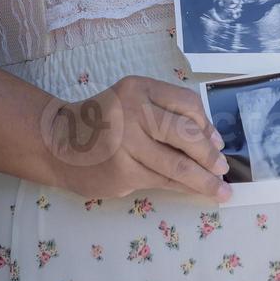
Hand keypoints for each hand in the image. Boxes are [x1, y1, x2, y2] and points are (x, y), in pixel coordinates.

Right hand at [47, 76, 230, 201]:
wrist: (55, 143)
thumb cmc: (102, 123)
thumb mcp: (132, 103)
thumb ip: (167, 114)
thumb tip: (213, 141)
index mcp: (139, 89)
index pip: (187, 104)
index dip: (207, 126)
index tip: (217, 143)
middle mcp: (133, 112)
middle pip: (187, 135)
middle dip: (210, 156)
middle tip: (223, 169)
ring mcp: (127, 143)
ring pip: (178, 164)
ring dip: (205, 180)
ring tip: (221, 190)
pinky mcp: (123, 172)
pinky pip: (163, 181)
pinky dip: (184, 187)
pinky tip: (196, 191)